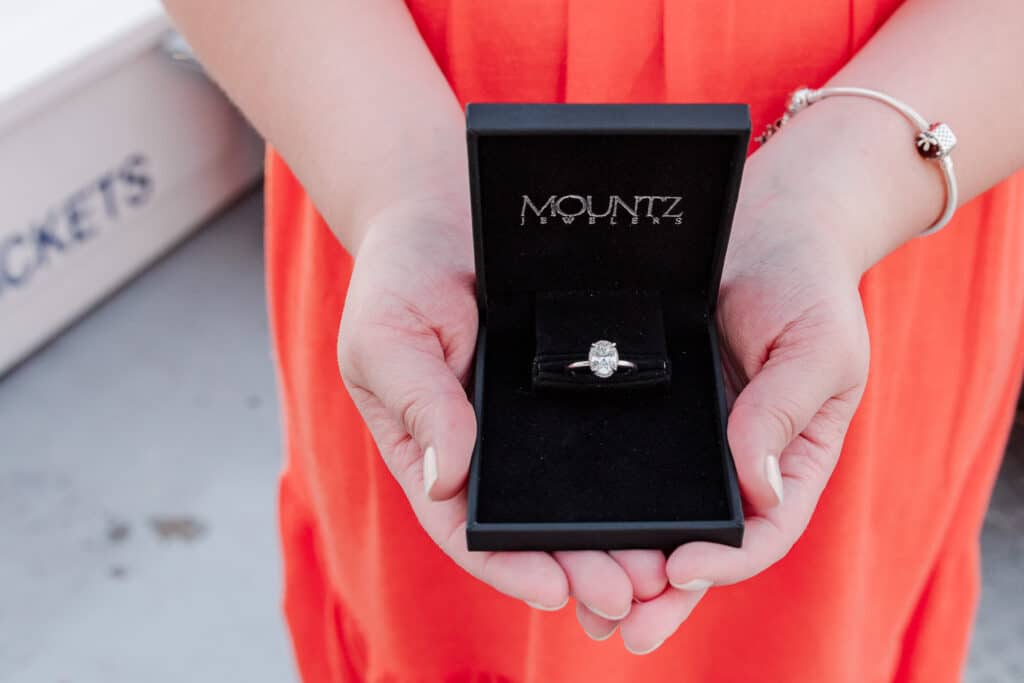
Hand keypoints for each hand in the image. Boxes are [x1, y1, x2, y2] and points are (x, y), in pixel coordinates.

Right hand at [336, 202, 667, 623]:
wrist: (447, 207)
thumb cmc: (400, 276)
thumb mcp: (386, 337)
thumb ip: (416, 403)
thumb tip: (447, 478)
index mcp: (436, 452)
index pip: (467, 530)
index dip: (509, 566)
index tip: (554, 590)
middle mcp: (490, 451)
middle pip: (535, 531)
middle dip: (580, 569)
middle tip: (629, 594)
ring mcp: (537, 425)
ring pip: (582, 501)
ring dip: (620, 541)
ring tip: (663, 572)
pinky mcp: (581, 388)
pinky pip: (614, 444)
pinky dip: (641, 482)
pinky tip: (675, 503)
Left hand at [593, 182, 871, 652]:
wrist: (768, 225)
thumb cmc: (807, 285)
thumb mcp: (816, 344)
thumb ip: (786, 408)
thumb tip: (756, 484)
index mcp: (786, 459)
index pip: (762, 530)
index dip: (725, 560)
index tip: (680, 571)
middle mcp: (734, 460)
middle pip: (701, 542)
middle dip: (661, 591)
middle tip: (616, 622)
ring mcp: (688, 440)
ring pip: (655, 517)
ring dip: (621, 562)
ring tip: (578, 600)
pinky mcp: (644, 411)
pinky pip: (619, 466)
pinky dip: (596, 503)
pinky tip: (559, 528)